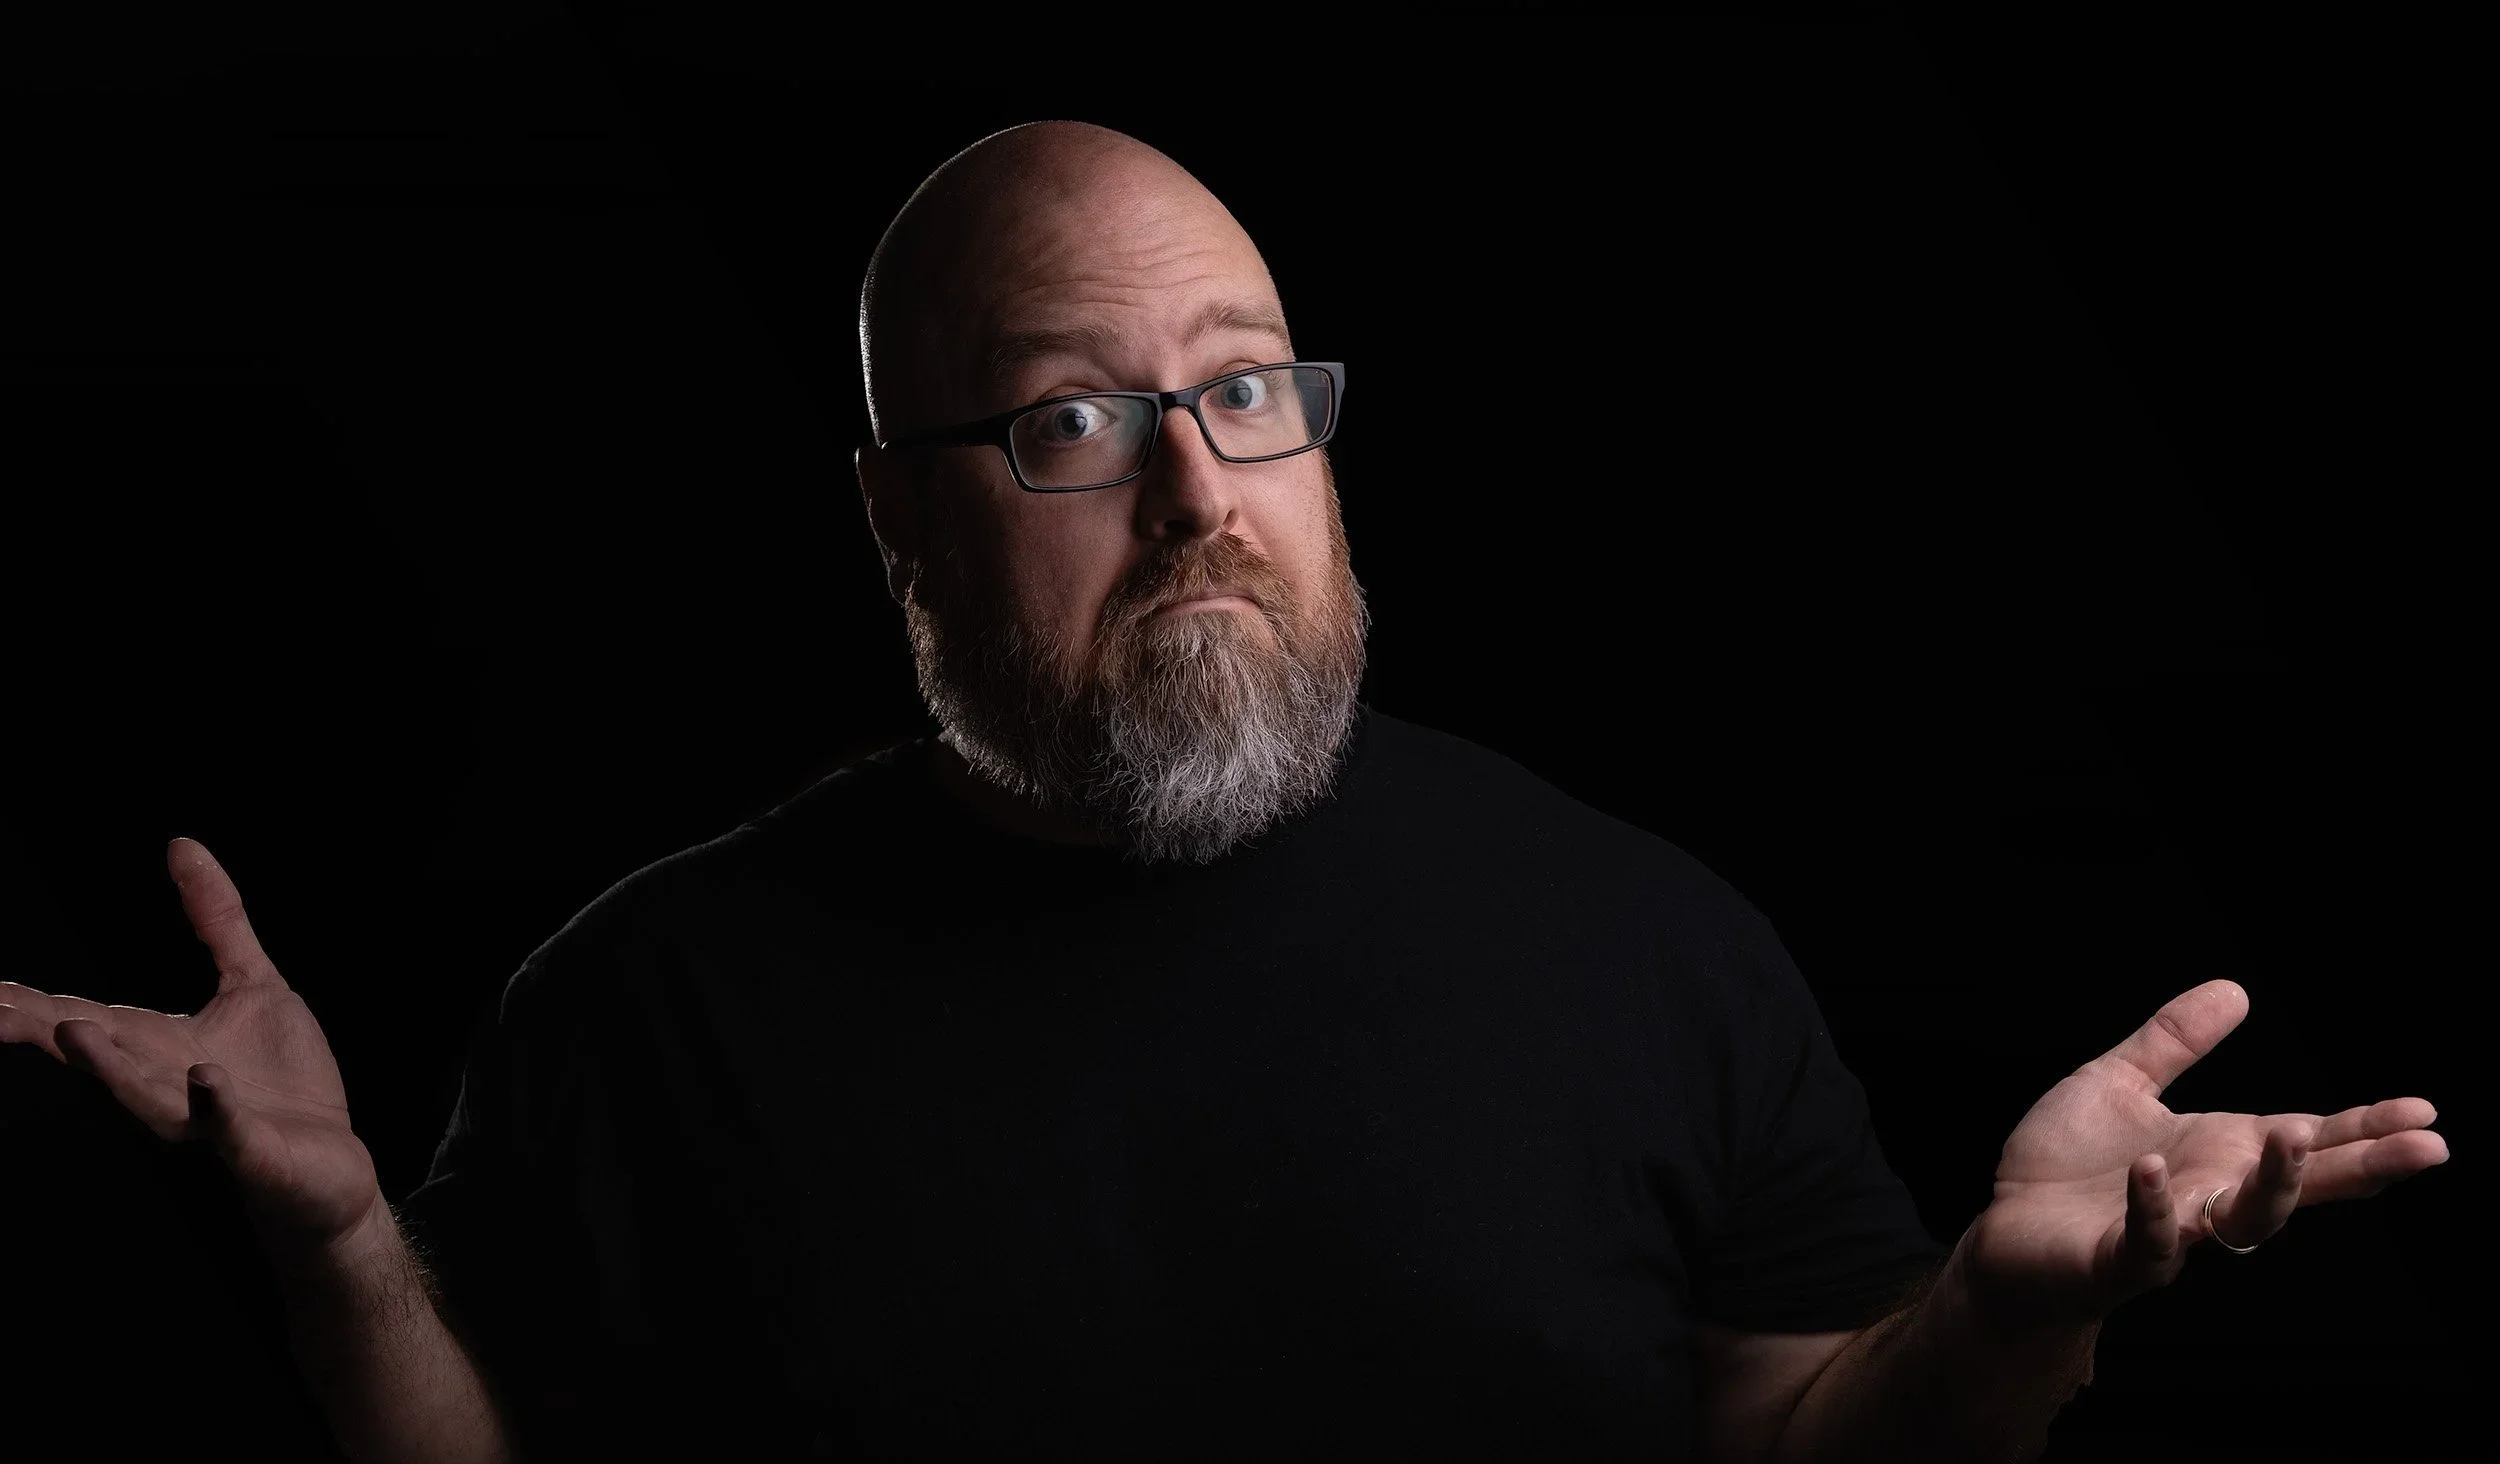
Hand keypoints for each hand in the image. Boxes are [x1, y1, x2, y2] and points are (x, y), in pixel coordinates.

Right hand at [0, 838, 382, 1262]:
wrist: (330, 1164)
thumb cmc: (282, 1082)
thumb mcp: (253, 983)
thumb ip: (216, 918)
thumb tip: (181, 844)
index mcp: (159, 1045)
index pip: (83, 1016)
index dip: (29, 1004)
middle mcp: (167, 1083)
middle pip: (97, 1053)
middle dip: (43, 1030)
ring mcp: (207, 1119)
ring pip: (147, 1096)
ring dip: (109, 1067)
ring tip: (72, 1035)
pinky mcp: (254, 1147)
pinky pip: (228, 1127)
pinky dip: (216, 1106)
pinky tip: (205, 1079)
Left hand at [1962, 979, 2446, 1332]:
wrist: (2003, 1235)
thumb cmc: (2064, 1166)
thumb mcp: (2119, 1083)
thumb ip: (2174, 1041)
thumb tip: (2235, 989)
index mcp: (2219, 1152)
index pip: (2308, 1140)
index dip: (2366, 1129)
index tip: (2425, 1112)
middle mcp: (2210, 1196)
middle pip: (2301, 1185)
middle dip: (2362, 1166)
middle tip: (2426, 1147)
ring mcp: (2171, 1233)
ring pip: (2243, 1223)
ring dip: (2272, 1183)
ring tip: (2294, 1134)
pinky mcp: (2116, 1261)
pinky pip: (2149, 1242)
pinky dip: (2155, 1208)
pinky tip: (2152, 1171)